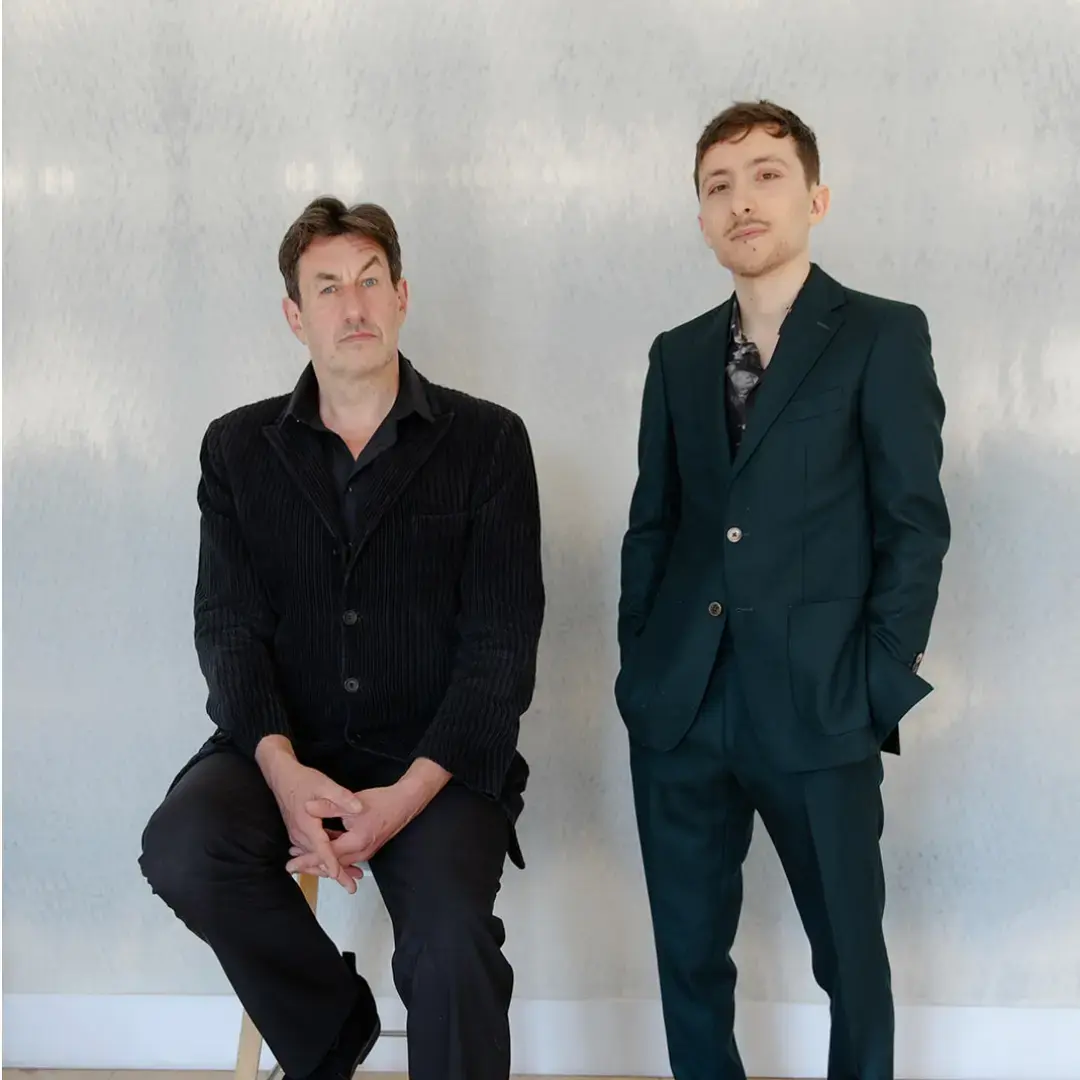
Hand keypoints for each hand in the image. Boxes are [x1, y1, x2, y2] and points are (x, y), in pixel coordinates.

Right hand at [255, 736, 364, 893]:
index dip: (332, 864)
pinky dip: (323, 859)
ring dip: (330, 868)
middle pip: (318, 859)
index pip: (321, 849)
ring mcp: (297, 835)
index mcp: (307, 825)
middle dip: (336, 873)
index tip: (341, 877)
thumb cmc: (303, 780)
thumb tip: (358, 808)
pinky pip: (311, 851)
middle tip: (352, 885)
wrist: (281, 777)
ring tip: (350, 877)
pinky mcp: (298, 833)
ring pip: (314, 858)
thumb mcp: (325, 785)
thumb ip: (342, 797)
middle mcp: (299, 834)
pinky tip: (336, 862)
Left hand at [287, 758, 451, 876]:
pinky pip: (346, 857)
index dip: (307, 859)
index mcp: (356, 842)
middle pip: (332, 865)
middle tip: (291, 867)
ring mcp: (366, 852)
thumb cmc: (381, 801)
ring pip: (339, 862)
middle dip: (311, 866)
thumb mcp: (353, 802)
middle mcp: (362, 852)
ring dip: (321, 862)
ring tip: (301, 860)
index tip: (291, 864)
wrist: (405, 803)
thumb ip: (329, 806)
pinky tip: (322, 851)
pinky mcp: (367, 848)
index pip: (326, 855)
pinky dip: (333, 856)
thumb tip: (307, 806)